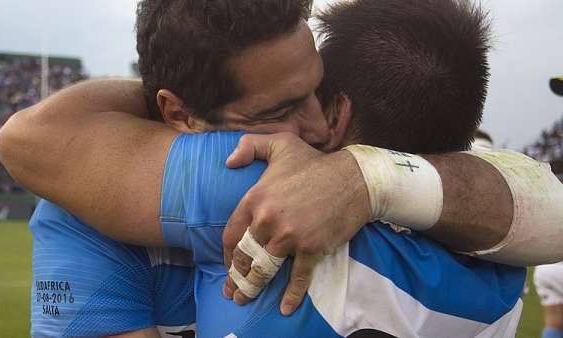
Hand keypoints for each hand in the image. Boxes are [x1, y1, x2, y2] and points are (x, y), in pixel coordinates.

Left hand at [221, 133, 370, 314]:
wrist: (354, 179)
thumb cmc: (315, 162)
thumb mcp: (280, 143)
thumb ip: (250, 145)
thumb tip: (228, 161)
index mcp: (255, 198)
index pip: (231, 233)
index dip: (226, 253)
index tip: (226, 263)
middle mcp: (268, 219)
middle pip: (244, 256)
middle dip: (234, 277)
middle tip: (230, 290)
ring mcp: (290, 236)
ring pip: (264, 269)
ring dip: (252, 289)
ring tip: (244, 300)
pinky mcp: (311, 249)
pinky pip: (298, 278)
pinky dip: (291, 296)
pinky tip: (285, 308)